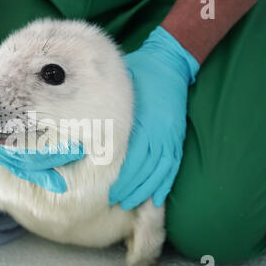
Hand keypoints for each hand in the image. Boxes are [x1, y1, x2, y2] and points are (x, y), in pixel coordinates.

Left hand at [109, 27, 199, 209]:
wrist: (170, 62)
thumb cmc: (139, 74)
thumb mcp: (120, 89)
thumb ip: (110, 112)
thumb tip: (88, 131)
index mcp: (145, 123)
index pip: (134, 160)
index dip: (123, 179)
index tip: (110, 191)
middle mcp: (160, 133)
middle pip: (146, 169)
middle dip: (131, 188)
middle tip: (116, 201)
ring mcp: (171, 136)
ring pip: (160, 171)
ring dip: (147, 190)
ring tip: (132, 202)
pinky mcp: (177, 137)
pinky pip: (173, 165)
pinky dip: (166, 182)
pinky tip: (158, 197)